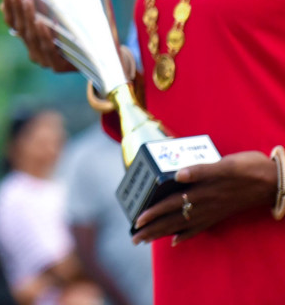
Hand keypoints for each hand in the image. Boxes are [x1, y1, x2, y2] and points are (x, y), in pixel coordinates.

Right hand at [0, 0, 76, 72]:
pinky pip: (48, 48)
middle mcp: (34, 53)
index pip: (13, 24)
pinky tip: (40, 22)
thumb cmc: (76, 34)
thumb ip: (35, 14)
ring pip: (33, 37)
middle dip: (18, 9)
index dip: (9, 8)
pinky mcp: (58, 66)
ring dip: (28, 17)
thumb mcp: (55, 21)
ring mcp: (45, 61)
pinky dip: (43, 34)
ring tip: (27, 1)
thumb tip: (6, 4)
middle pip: (21, 29)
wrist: (100, 57)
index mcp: (30, 43)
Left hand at [132, 151, 276, 243]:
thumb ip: (200, 170)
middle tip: (134, 238)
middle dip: (152, 229)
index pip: (171, 204)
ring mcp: (212, 211)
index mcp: (202, 191)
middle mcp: (205, 204)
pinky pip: (200, 227)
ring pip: (182, 225)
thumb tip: (178, 174)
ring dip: (163, 233)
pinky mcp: (220, 213)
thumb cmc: (247, 168)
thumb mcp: (224, 165)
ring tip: (146, 240)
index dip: (154, 212)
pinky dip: (187, 234)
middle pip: (173, 219)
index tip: (137, 220)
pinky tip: (176, 241)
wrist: (272, 180)